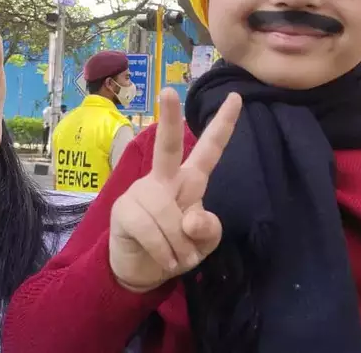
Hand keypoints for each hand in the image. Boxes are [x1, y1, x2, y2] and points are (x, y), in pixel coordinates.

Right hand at [109, 87, 241, 292]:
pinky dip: (164, 252)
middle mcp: (164, 178)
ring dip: (179, 246)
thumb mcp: (203, 243)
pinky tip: (165, 261)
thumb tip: (190, 220)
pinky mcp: (124, 210)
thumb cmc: (177, 248)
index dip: (224, 125)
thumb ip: (209, 230)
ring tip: (178, 258)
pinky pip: (151, 231)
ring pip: (168, 215)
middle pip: (168, 146)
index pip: (209, 149)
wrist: (142, 270)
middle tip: (168, 90)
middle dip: (170, 119)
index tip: (237, 97)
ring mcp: (141, 192)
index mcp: (190, 180)